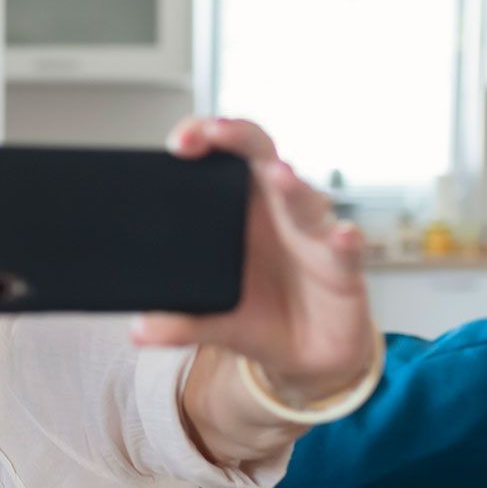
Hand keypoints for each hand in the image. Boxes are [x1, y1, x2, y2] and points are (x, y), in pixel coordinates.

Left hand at [136, 116, 377, 401]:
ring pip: (304, 198)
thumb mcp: (213, 322)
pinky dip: (345, 240)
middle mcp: (276, 211)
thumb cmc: (262, 316)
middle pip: (261, 156)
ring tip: (278, 175)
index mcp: (239, 212)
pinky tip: (342, 237)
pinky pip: (346, 248)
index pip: (222, 159)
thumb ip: (180, 323)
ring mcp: (311, 234)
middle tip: (217, 132)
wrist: (307, 355)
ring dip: (292, 186)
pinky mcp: (342, 267)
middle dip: (240, 137)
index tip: (180, 143)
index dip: (204, 139)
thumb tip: (140, 332)